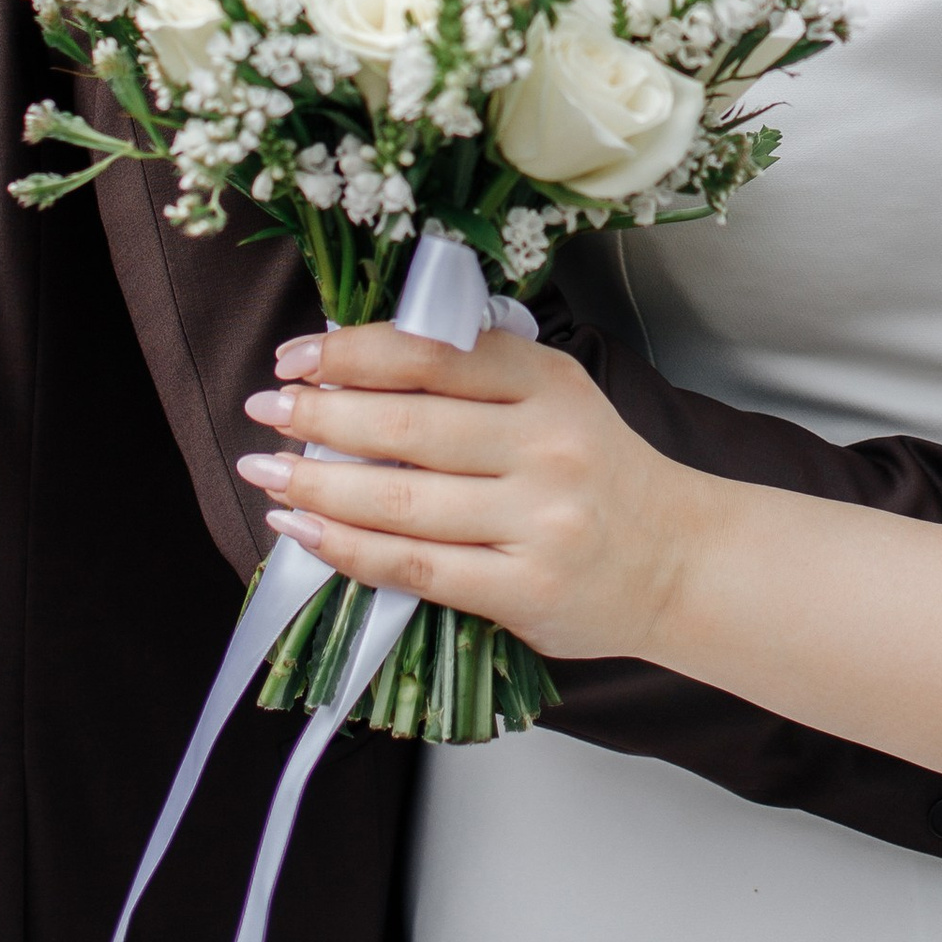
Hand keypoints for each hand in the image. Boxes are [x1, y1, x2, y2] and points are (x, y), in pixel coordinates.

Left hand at [235, 322, 710, 659]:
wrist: (678, 560)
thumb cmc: (599, 472)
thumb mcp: (556, 397)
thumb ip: (475, 379)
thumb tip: (354, 373)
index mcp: (549, 381)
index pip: (433, 353)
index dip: (353, 351)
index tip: (296, 356)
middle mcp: (546, 445)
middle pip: (407, 423)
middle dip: (320, 415)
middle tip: (263, 410)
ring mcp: (536, 522)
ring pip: (400, 498)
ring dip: (316, 484)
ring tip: (264, 473)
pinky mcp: (522, 590)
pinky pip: (415, 565)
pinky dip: (348, 548)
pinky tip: (305, 532)